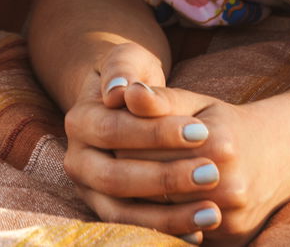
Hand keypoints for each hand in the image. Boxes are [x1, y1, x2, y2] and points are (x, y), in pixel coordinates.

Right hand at [60, 42, 221, 242]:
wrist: (121, 105)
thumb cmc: (133, 77)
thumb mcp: (130, 61)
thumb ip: (126, 69)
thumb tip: (123, 91)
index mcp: (79, 121)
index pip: (115, 130)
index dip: (157, 132)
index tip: (202, 130)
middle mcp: (77, 160)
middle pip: (115, 177)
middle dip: (165, 177)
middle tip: (212, 173)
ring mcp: (89, 191)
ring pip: (121, 213)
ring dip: (167, 218)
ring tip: (212, 213)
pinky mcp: (107, 212)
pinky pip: (132, 230)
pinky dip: (164, 233)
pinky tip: (197, 233)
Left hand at [115, 86, 289, 245]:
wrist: (280, 155)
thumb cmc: (226, 123)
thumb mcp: (197, 103)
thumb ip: (162, 98)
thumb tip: (127, 92)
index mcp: (217, 144)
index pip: (145, 148)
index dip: (121, 140)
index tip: (109, 134)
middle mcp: (228, 184)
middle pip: (153, 184)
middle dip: (129, 171)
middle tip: (113, 160)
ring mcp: (231, 216)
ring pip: (164, 214)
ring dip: (143, 200)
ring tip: (129, 183)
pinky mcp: (232, 238)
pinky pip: (184, 234)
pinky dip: (164, 222)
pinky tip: (150, 206)